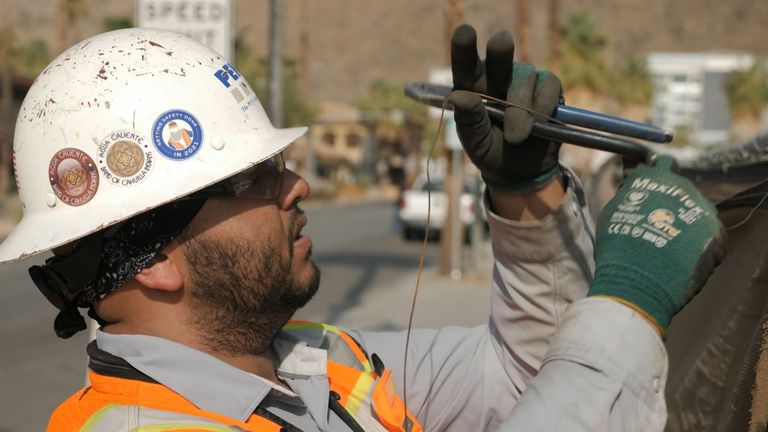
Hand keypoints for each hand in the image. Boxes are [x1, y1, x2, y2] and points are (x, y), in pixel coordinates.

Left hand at [449, 24, 562, 192]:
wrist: (521, 171)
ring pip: (526, 76)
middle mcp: (497, 76)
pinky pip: (549, 85)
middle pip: (499, 55)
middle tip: (500, 43)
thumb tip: (458, 97)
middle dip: (500, 49)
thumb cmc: (490, 151)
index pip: (465, 64)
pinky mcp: (548, 88)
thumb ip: (469, 120)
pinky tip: (539, 123)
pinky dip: (544, 105)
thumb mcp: (475, 141)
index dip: (464, 48)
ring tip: (516, 136)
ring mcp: (524, 79)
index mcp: (472, 86)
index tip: (465, 33)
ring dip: (521, 108)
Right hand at [588, 156, 726, 333]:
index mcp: (658, 178)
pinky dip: (698, 243)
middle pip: (682, 190)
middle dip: (671, 202)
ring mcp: (703, 211)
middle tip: (656, 222)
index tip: (652, 185)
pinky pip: (709, 235)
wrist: (640, 278)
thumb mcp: (614, 210)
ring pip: (696, 212)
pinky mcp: (716, 235)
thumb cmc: (618, 245)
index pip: (664, 164)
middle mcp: (685, 189)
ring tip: (668, 243)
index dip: (658, 174)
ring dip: (685, 222)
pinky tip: (682, 256)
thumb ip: (630, 192)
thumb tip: (633, 186)